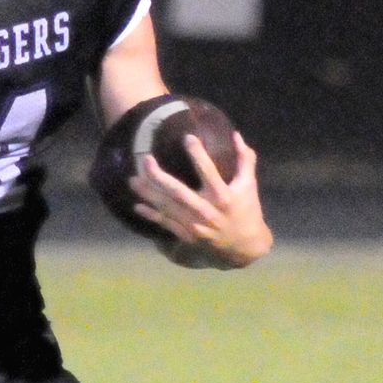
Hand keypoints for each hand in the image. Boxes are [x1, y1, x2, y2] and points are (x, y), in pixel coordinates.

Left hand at [129, 131, 272, 266]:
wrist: (244, 247)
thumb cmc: (247, 210)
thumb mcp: (249, 185)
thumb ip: (244, 160)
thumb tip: (236, 135)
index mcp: (223, 197)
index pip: (209, 172)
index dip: (198, 155)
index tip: (187, 137)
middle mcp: (207, 211)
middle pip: (179, 193)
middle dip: (160, 177)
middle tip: (145, 160)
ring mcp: (195, 225)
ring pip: (168, 208)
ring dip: (149, 194)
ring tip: (133, 180)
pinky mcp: (188, 236)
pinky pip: (166, 224)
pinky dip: (151, 215)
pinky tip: (137, 206)